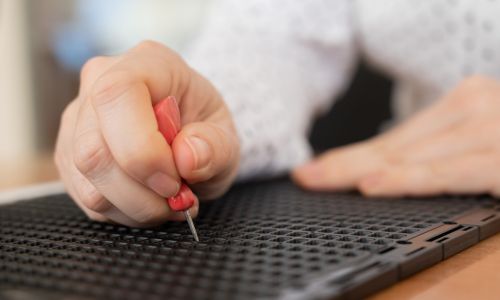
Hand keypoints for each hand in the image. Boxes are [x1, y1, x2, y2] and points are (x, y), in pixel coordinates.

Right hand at [54, 41, 239, 226]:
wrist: (190, 134)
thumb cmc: (204, 128)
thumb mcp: (227, 136)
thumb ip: (215, 146)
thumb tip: (187, 158)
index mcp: (146, 63)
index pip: (118, 95)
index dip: (141, 149)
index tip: (174, 180)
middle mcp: (99, 84)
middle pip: (93, 150)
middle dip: (141, 192)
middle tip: (177, 198)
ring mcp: (78, 121)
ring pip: (87, 181)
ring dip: (135, 206)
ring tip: (169, 201)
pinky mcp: (69, 155)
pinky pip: (86, 198)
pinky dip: (124, 212)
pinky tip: (149, 202)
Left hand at [293, 76, 499, 196]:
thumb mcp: (479, 135)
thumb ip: (437, 147)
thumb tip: (381, 166)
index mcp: (464, 102)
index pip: (396, 138)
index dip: (352, 155)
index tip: (316, 167)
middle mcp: (473, 110)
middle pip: (395, 147)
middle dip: (344, 164)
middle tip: (306, 176)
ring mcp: (489, 133)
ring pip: (411, 158)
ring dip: (359, 171)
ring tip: (321, 181)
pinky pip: (447, 174)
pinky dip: (406, 180)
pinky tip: (371, 185)